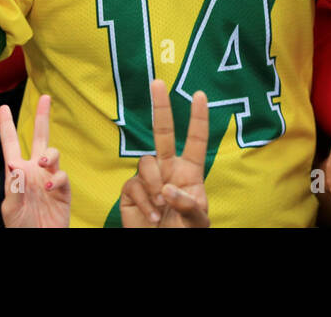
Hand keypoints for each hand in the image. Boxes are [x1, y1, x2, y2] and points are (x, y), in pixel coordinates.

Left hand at [0, 95, 70, 228]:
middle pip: (40, 138)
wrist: (40, 240)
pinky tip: (49, 187)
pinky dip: (57, 178)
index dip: (7, 126)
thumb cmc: (20, 227)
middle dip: (42, 117)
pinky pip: (62, 176)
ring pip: (53, 154)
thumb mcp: (10, 209)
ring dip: (49, 154)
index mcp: (16, 172)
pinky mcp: (62, 190)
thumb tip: (14, 164)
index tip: (3, 107)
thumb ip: (13, 188)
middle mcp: (34, 171)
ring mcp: (49, 179)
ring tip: (42, 162)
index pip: (11, 144)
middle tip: (46, 98)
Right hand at [119, 80, 209, 226]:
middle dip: (161, 107)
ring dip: (155, 185)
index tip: (200, 95)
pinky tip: (153, 216)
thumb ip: (188, 204)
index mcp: (189, 172)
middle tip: (157, 82)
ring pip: (146, 163)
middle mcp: (168, 169)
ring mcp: (148, 179)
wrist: (160, 248)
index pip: (196, 140)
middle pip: (163, 133)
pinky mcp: (131, 191)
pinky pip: (134, 185)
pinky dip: (145, 202)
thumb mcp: (197, 222)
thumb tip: (168, 188)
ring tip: (163, 207)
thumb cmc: (184, 233)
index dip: (198, 118)